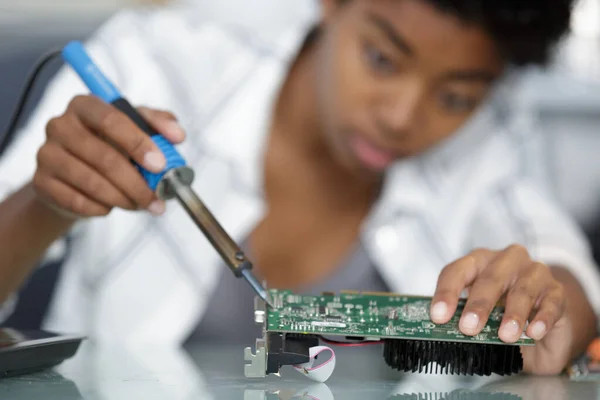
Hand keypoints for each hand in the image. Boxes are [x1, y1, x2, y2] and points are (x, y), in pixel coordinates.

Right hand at [33, 95, 185, 218]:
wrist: (76, 176)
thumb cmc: (111, 147)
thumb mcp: (137, 129)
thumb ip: (159, 126)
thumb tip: (178, 135)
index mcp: (86, 105)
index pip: (112, 119)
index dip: (137, 143)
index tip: (160, 165)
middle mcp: (60, 125)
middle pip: (104, 156)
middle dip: (136, 182)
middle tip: (156, 198)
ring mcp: (47, 153)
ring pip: (91, 182)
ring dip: (123, 198)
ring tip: (140, 204)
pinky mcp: (41, 182)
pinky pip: (77, 201)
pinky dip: (101, 208)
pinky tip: (110, 206)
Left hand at [430, 245, 571, 374]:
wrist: (543, 323)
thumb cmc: (502, 313)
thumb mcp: (479, 315)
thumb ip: (464, 318)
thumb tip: (442, 331)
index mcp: (478, 262)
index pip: (457, 270)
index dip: (446, 292)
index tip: (438, 316)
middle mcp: (505, 261)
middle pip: (489, 278)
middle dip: (478, 304)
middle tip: (468, 327)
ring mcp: (534, 273)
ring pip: (522, 289)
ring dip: (512, 314)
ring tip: (505, 336)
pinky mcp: (557, 292)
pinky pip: (550, 302)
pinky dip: (541, 318)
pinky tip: (534, 333)